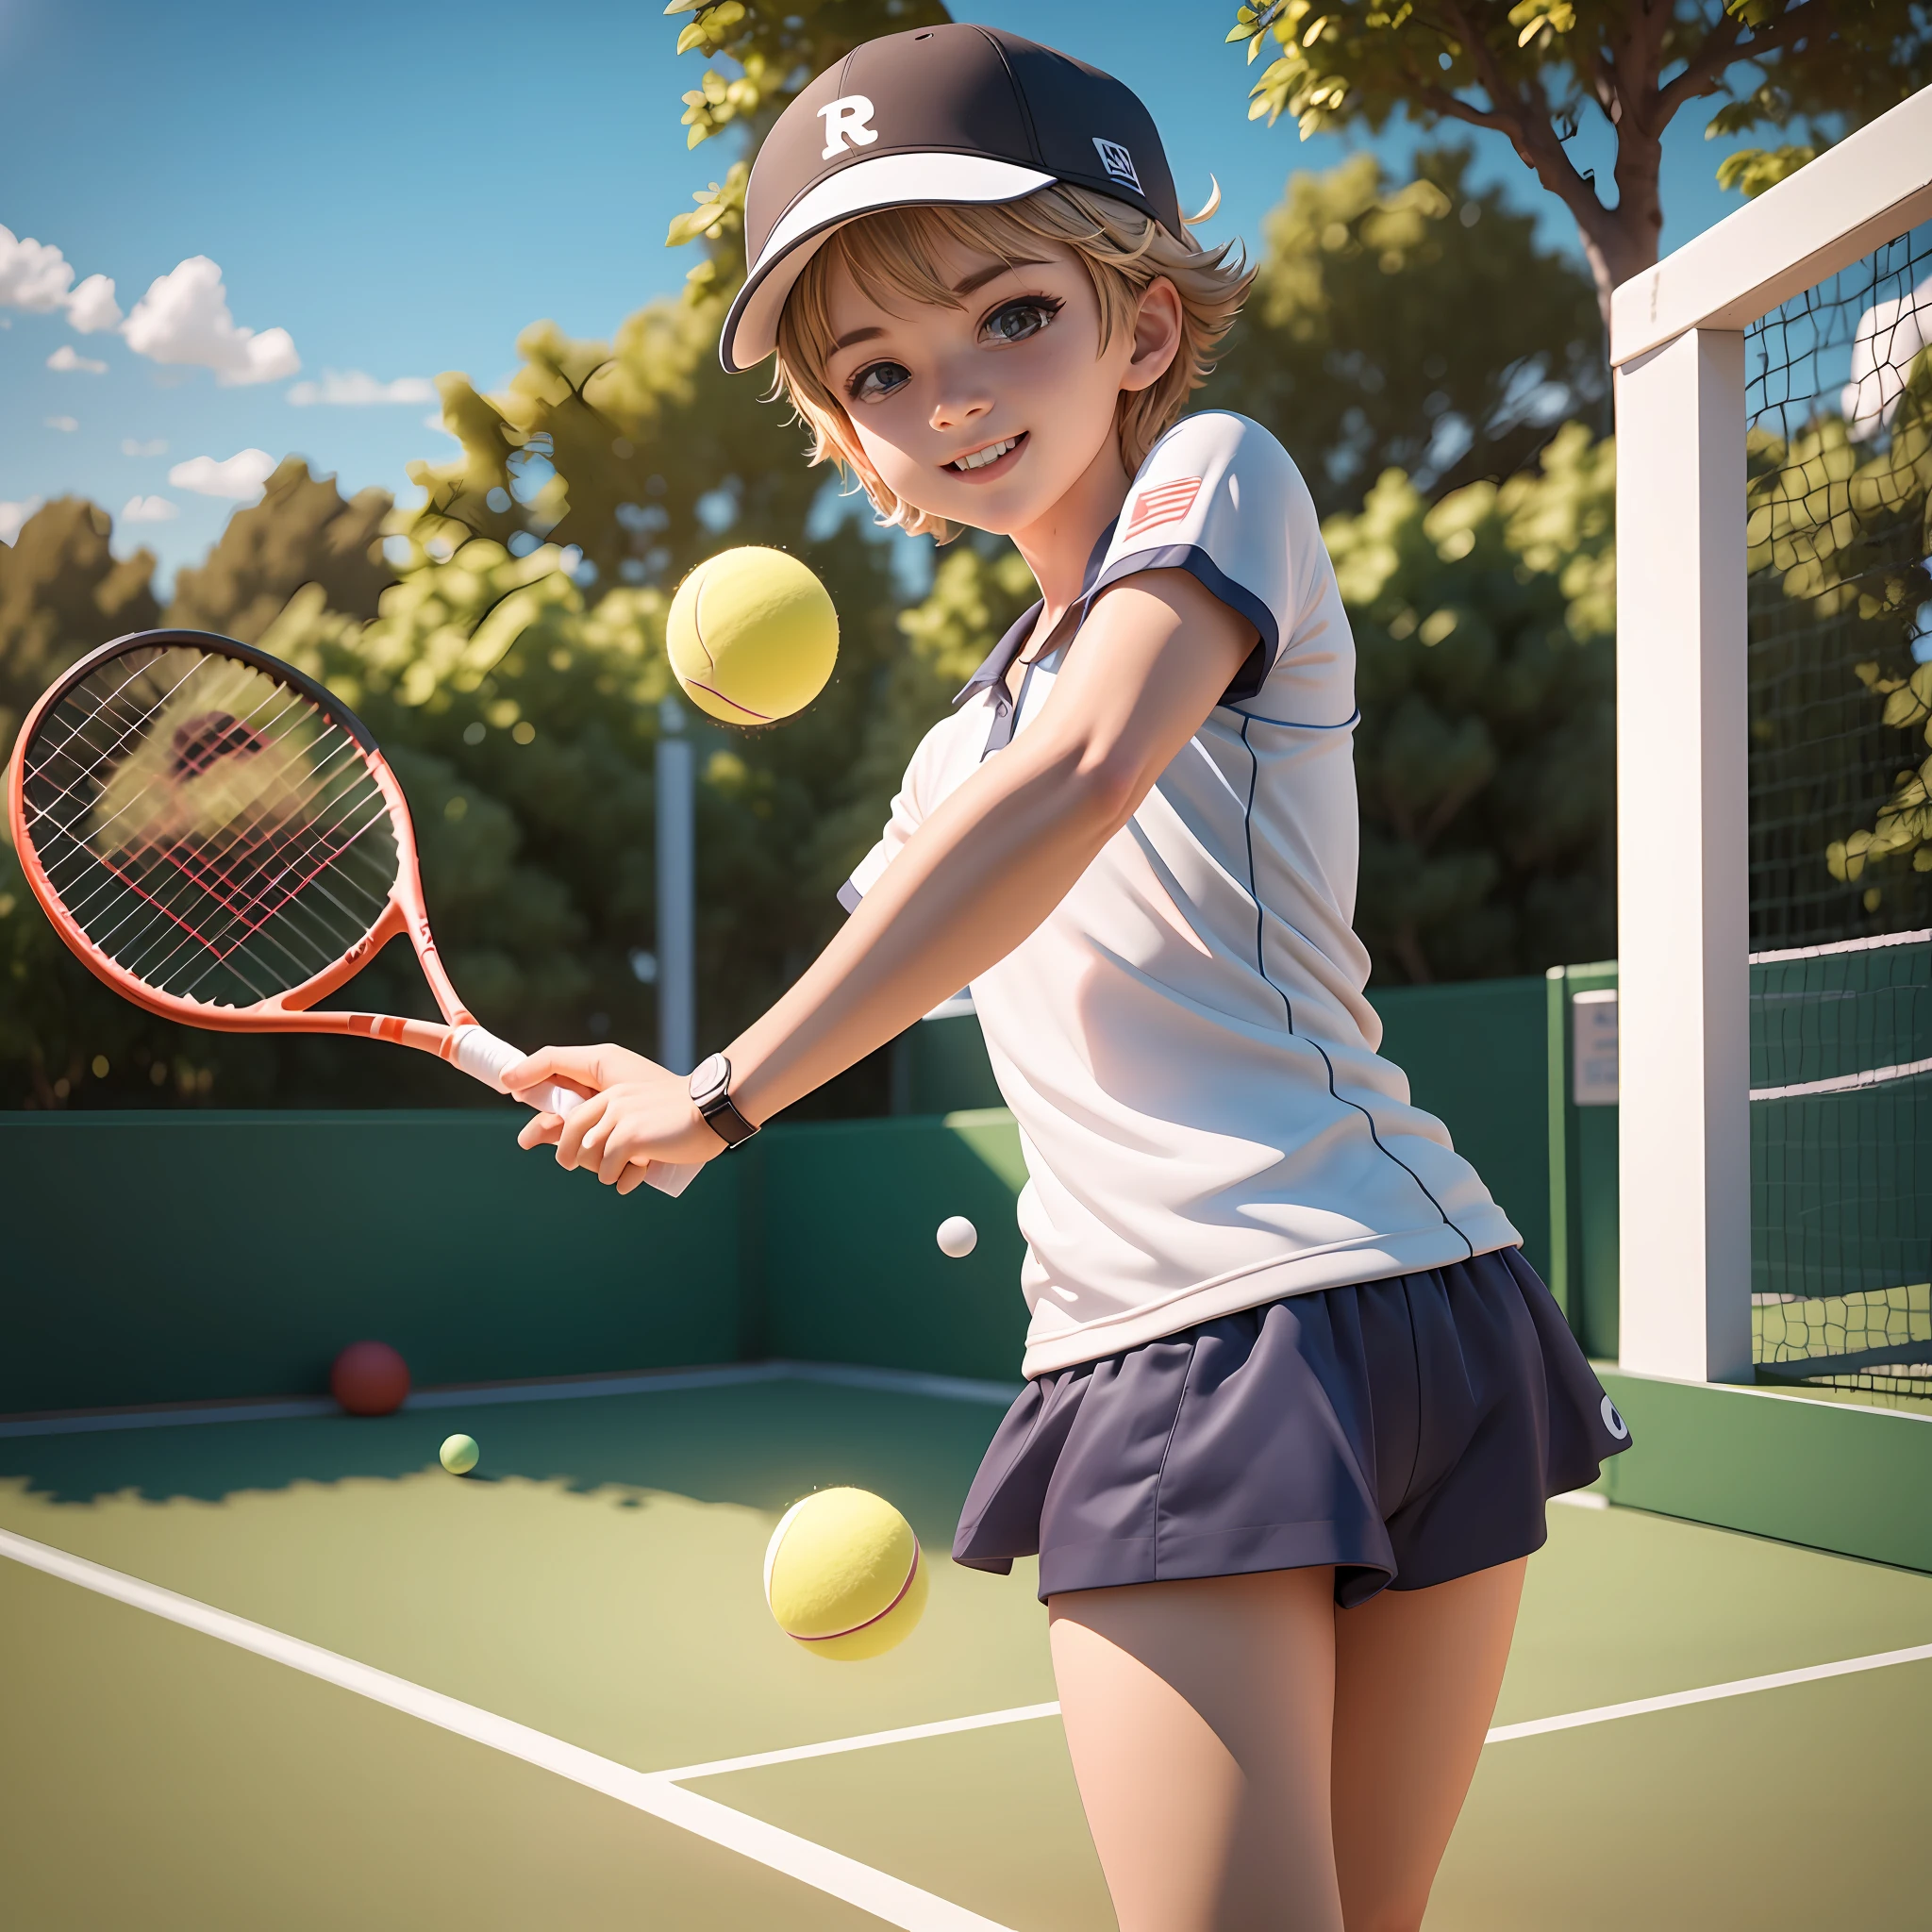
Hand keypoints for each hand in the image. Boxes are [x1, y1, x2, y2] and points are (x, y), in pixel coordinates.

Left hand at [506, 1043, 723, 1194]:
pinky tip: (630, 1179)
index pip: (570, 1112)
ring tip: (624, 1170)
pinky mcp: (630, 1134)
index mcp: (614, 1091)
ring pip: (589, 1157)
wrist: (713, 1112)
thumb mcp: (643, 1116)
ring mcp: (619, 1115)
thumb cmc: (682, 1119)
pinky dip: (618, 1179)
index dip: (545, 1127)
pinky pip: (608, 1168)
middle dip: (570, 1157)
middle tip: (583, 1166)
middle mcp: (612, 1099)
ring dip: (604, 1171)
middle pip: (570, 1135)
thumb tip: (584, 1154)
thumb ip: (616, 1127)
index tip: (527, 1136)